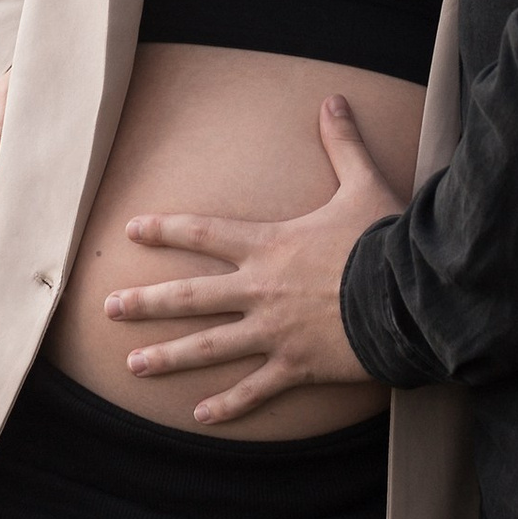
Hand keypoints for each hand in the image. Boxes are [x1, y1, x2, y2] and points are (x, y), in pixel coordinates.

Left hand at [104, 94, 401, 426]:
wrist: (409, 297)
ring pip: (209, 348)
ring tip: (134, 367)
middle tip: (108, 308)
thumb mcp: (362, 184)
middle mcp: (260, 290)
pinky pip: (255, 390)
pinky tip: (200, 418)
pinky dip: (228, 405)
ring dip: (169, 357)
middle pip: (191, 296)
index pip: (204, 232)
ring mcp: (274, 332)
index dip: (166, 229)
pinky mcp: (296, 366)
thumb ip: (342, 144)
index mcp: (268, 245)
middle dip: (146, 302)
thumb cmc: (383, 239)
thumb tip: (334, 100)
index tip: (132, 230)